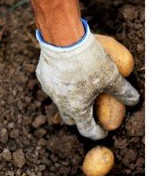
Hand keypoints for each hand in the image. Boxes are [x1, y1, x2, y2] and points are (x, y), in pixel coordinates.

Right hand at [36, 20, 139, 139]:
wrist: (63, 42)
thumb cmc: (88, 62)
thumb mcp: (111, 76)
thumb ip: (122, 91)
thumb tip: (133, 100)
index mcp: (76, 108)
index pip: (86, 129)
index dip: (97, 132)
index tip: (103, 131)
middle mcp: (60, 102)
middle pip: (69, 119)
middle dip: (80, 119)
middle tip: (91, 111)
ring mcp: (48, 90)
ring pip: (59, 101)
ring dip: (69, 99)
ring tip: (79, 87)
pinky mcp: (42, 76)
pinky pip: (52, 84)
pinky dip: (60, 83)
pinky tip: (67, 70)